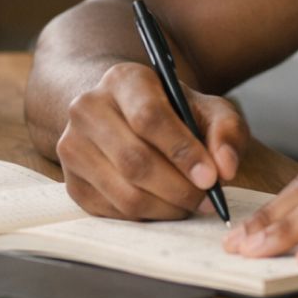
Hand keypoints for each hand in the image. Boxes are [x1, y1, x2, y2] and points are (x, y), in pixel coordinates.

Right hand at [56, 61, 249, 219]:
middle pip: (134, 160)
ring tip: (190, 203)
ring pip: (124, 192)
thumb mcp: (207, 108)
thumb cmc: (172, 112)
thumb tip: (225, 168)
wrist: (125, 115)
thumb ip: (226, 130)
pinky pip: (113, 212)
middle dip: (178, 188)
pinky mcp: (72, 182)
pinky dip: (147, 217)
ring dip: (166, 207)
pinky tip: (166, 205)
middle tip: (206, 199)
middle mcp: (88, 109)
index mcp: (123, 80)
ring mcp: (73, 147)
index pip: (149, 117)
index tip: (211, 177)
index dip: (182, 152)